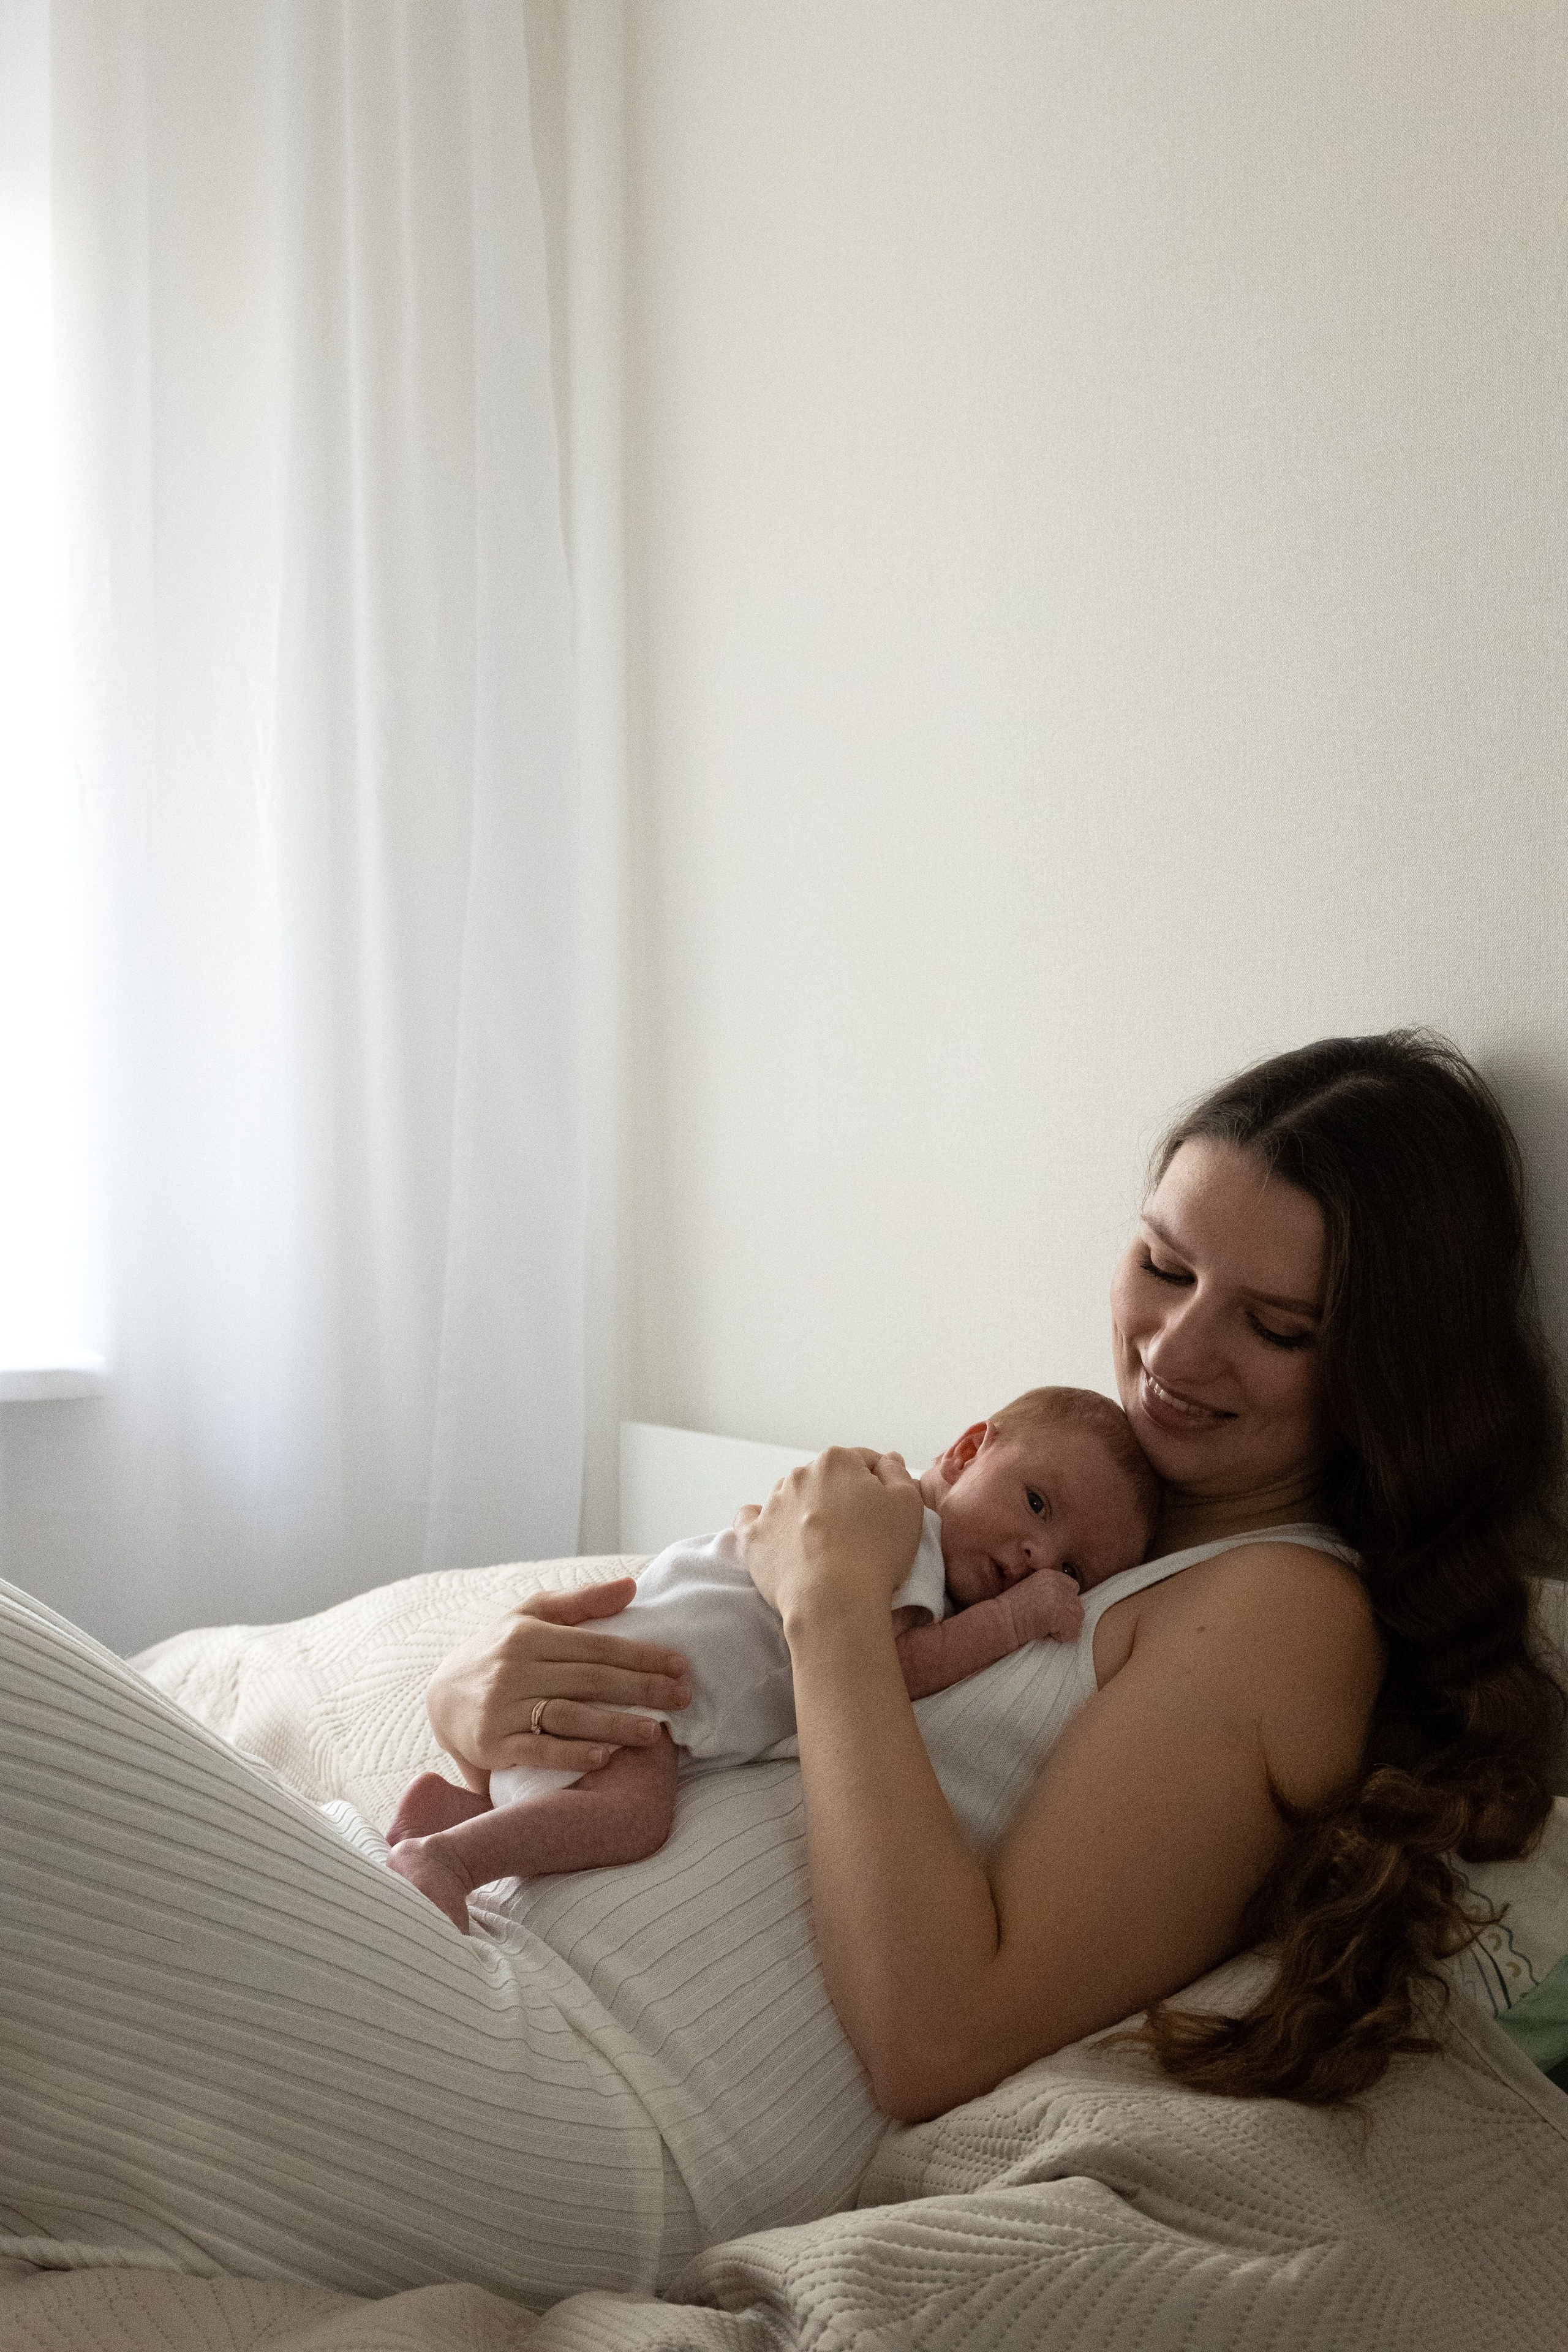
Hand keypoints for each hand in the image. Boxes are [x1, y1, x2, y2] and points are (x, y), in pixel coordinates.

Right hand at [425, 1579, 691, 1790]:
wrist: (439, 1696)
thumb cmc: (497, 1653)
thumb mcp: (530, 1616)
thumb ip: (581, 1602)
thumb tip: (631, 1586)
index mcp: (529, 1635)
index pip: (597, 1646)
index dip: (641, 1656)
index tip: (679, 1666)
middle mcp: (515, 1668)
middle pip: (590, 1679)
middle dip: (641, 1689)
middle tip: (682, 1698)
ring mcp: (501, 1708)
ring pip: (568, 1714)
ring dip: (615, 1724)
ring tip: (655, 1733)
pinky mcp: (492, 1744)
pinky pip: (537, 1749)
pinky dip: (572, 1753)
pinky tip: (605, 1756)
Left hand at [737, 1447, 924, 1633]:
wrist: (834, 1599)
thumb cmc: (876, 1552)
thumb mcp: (908, 1504)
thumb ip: (897, 1474)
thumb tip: (885, 1460)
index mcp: (836, 1461)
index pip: (862, 1462)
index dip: (879, 1486)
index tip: (885, 1511)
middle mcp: (799, 1475)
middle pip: (826, 1480)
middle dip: (841, 1498)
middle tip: (859, 1533)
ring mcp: (772, 1505)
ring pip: (792, 1498)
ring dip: (805, 1511)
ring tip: (824, 1545)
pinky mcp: (753, 1536)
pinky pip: (752, 1520)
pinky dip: (763, 1524)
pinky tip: (775, 1536)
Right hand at [998, 1568, 1084, 1651]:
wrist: (1001, 1620)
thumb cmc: (1010, 1611)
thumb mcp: (1031, 1591)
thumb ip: (1049, 1592)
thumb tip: (1065, 1606)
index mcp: (1049, 1574)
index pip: (1072, 1588)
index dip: (1063, 1603)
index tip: (1048, 1612)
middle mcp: (1058, 1582)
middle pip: (1077, 1603)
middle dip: (1065, 1615)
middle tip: (1044, 1621)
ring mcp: (1062, 1597)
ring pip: (1077, 1618)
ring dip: (1063, 1627)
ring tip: (1043, 1626)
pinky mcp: (1062, 1614)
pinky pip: (1072, 1632)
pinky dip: (1060, 1637)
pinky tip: (1043, 1631)